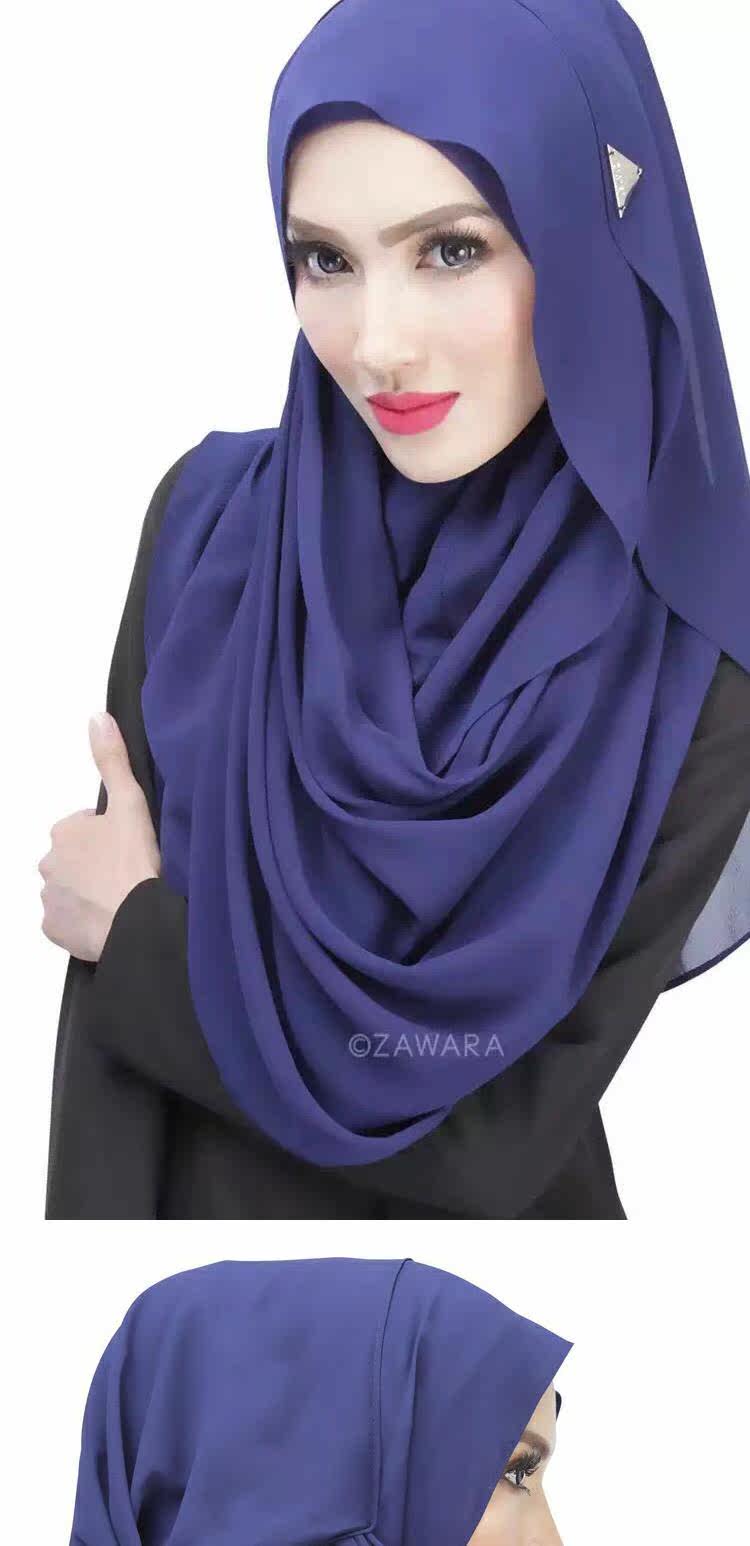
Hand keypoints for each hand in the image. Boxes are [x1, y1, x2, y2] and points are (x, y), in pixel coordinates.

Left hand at [39, 711, 160, 961]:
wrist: (137, 921)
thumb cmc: (136, 862)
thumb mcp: (131, 803)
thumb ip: (113, 761)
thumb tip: (97, 717)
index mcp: (63, 831)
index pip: (85, 828)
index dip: (109, 836)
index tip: (130, 848)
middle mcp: (47, 863)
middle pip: (74, 859)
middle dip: (94, 864)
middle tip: (127, 874)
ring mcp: (48, 899)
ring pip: (69, 890)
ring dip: (89, 892)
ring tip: (120, 899)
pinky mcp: (53, 930)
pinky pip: (66, 921)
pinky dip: (82, 921)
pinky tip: (107, 919)